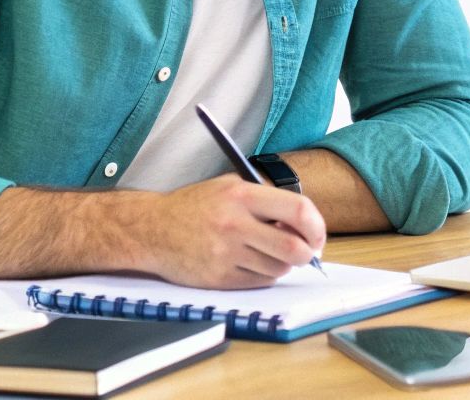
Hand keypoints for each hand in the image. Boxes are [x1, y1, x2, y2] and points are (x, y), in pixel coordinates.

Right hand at [140, 174, 327, 288]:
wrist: (151, 229)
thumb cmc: (196, 206)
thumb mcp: (230, 187)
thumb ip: (267, 201)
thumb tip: (306, 225)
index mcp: (242, 195)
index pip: (298, 210)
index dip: (317, 226)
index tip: (318, 235)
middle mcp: (234, 224)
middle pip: (294, 248)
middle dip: (308, 254)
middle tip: (306, 252)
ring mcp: (226, 253)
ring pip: (279, 268)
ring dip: (285, 265)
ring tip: (271, 254)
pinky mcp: (218, 277)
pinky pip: (260, 282)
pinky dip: (266, 275)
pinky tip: (254, 263)